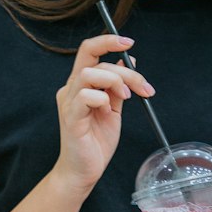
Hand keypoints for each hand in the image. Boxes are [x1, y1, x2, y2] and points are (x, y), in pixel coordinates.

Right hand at [52, 32, 154, 194]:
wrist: (85, 171)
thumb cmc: (96, 142)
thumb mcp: (113, 108)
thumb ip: (118, 85)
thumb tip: (127, 60)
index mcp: (81, 84)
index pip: (89, 51)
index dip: (108, 41)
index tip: (129, 42)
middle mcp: (71, 88)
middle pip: (92, 57)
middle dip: (124, 69)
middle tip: (142, 87)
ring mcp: (69, 102)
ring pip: (89, 74)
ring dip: (114, 82)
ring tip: (125, 99)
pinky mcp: (70, 117)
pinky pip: (85, 96)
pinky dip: (103, 99)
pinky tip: (108, 111)